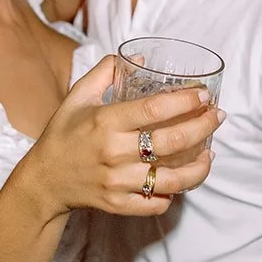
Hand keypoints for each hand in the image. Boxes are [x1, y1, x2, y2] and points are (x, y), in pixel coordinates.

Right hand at [19, 55, 222, 218]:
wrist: (43, 181)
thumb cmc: (62, 134)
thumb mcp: (77, 96)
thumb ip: (104, 72)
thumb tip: (138, 57)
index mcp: (105, 121)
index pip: (154, 109)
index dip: (185, 102)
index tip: (204, 96)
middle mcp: (113, 152)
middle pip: (171, 142)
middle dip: (203, 127)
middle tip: (217, 117)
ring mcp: (117, 181)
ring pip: (171, 179)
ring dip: (199, 167)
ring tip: (210, 154)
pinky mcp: (118, 204)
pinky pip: (156, 203)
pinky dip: (174, 194)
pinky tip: (183, 179)